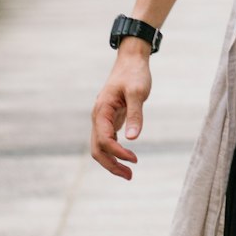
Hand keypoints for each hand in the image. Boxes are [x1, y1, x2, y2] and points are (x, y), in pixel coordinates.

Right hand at [90, 41, 152, 179]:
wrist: (131, 59)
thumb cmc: (135, 73)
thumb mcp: (138, 92)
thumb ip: (135, 114)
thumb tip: (132, 139)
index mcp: (101, 110)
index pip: (103, 139)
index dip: (117, 152)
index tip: (134, 159)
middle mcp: (98, 117)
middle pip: (97, 149)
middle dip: (111, 165)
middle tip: (130, 176)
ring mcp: (103, 118)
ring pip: (101, 146)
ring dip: (112, 161)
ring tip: (129, 172)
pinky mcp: (110, 118)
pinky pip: (107, 140)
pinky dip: (115, 151)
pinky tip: (126, 157)